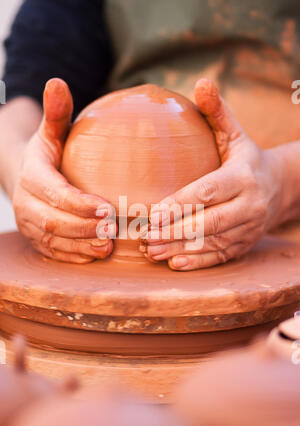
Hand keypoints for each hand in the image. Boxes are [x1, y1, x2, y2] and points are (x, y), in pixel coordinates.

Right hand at [13, 78, 115, 262]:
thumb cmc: (49, 153)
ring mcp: (29, 224)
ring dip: (80, 245)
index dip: (78, 203)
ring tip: (108, 247)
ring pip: (52, 240)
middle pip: (53, 221)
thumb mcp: (52, 132)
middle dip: (83, 228)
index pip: (54, 192)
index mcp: (32, 175)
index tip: (106, 208)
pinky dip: (72, 256)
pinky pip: (52, 252)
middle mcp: (26, 202)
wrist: (25, 176)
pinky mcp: (36, 239)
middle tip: (114, 230)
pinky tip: (94, 256)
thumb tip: (57, 81)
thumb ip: (57, 114)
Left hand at [144, 79, 284, 270]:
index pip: (209, 191)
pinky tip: (174, 264)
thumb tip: (202, 82)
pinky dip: (198, 263)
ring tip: (152, 251)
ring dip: (181, 249)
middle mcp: (249, 204)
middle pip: (210, 222)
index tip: (154, 213)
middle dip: (177, 231)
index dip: (182, 204)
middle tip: (146, 236)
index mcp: (243, 176)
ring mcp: (248, 228)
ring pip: (213, 242)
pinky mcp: (245, 245)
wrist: (279, 187)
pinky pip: (221, 256)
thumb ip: (217, 112)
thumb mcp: (234, 134)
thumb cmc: (244, 158)